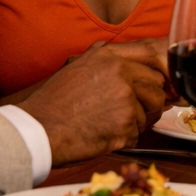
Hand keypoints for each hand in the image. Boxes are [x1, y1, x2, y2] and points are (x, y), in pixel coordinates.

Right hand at [16, 39, 169, 163]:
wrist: (38, 129)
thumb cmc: (54, 103)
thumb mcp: (79, 68)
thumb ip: (108, 62)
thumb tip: (135, 67)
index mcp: (108, 55)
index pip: (151, 58)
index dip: (155, 77)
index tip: (153, 87)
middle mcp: (120, 71)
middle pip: (157, 85)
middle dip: (149, 102)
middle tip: (131, 113)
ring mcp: (125, 96)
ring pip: (152, 110)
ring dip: (138, 122)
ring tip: (112, 126)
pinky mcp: (126, 121)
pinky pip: (138, 133)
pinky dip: (125, 139)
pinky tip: (104, 136)